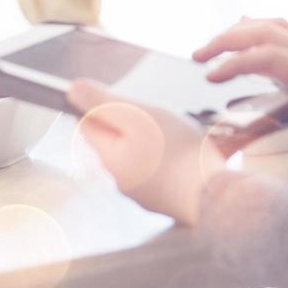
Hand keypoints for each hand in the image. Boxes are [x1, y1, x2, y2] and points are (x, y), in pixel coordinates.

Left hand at [66, 80, 226, 225]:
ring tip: (177, 132)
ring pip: (140, 152)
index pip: (87, 124)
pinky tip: (188, 150)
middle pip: (115, 138)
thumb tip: (71, 90)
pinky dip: (171, 155)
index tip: (124, 99)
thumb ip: (102, 102)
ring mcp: (144, 192)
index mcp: (107, 158)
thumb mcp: (136, 115)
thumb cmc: (177, 153)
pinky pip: (161, 168)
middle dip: (132, 120)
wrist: (216, 197)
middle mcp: (121, 179)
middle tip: (156, 115)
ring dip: (154, 137)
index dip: (101, 104)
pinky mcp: (167, 197)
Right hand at [195, 17, 287, 155]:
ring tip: (214, 44)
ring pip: (271, 28)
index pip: (267, 57)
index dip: (235, 62)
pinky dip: (259, 31)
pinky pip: (283, 36)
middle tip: (198, 56)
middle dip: (226, 40)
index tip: (210, 75)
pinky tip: (250, 36)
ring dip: (239, 31)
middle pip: (263, 34)